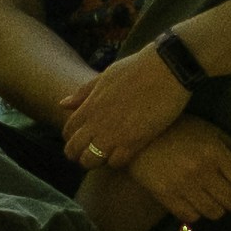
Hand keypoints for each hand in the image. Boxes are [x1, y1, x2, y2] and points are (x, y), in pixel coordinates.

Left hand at [61, 42, 212, 171]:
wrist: (167, 68)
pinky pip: (116, 162)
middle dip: (79, 155)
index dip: (71, 139)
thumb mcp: (105, 76)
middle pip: (75, 150)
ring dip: (97, 161)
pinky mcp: (135, 141)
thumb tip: (63, 103)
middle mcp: (97, 122)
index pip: (68, 131)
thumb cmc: (137, 68)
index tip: (82, 140)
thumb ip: (84, 93)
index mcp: (90, 105)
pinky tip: (126, 154)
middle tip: (91, 154)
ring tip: (107, 157)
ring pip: (92, 160)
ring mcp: (115, 133)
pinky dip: (118, 162)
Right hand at [124, 109, 230, 226]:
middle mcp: (200, 171)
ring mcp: (182, 185)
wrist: (136, 133)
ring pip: (215, 213)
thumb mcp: (212, 133)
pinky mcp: (165, 196)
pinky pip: (192, 217)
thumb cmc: (180, 129)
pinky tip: (192, 198)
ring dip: (217, 206)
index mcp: (215, 152)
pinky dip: (197, 211)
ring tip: (207, 192)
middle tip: (226, 188)